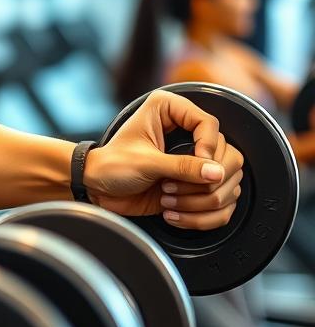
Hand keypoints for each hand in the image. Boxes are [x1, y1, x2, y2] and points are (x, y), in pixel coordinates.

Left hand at [83, 90, 243, 228]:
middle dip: (203, 181)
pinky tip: (174, 213)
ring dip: (201, 200)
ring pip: (228, 181)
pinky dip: (202, 216)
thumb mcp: (145, 163)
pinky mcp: (196, 185)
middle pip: (228, 155)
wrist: (98, 189)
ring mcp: (195, 160)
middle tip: (172, 188)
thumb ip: (181, 167)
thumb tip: (216, 172)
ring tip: (168, 201)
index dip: (208, 147)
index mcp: (170, 110)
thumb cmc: (111, 166)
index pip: (210, 124)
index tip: (199, 164)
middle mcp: (186, 130)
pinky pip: (221, 204)